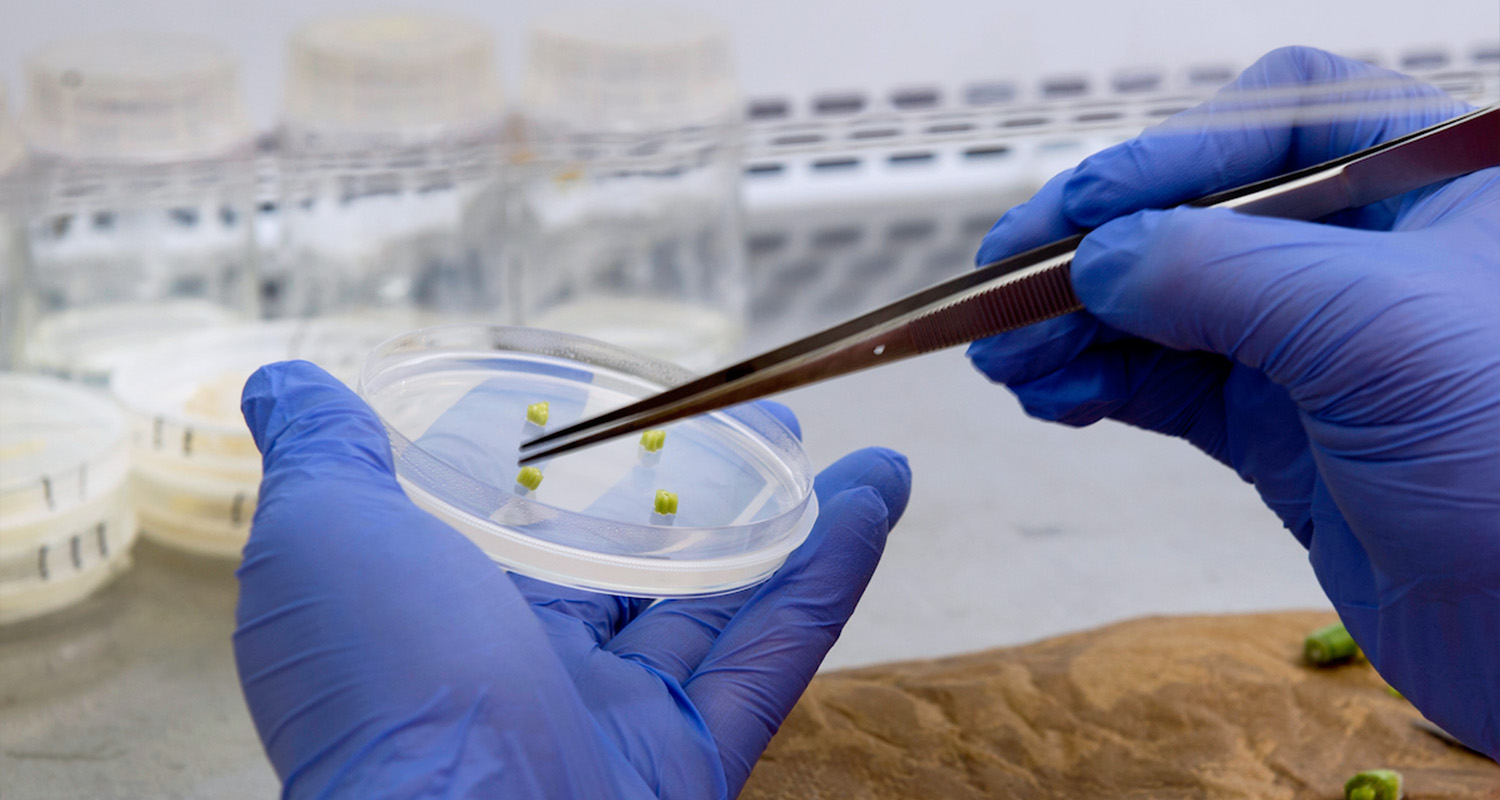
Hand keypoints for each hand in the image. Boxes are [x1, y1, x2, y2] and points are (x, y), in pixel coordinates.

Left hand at [235, 361, 911, 796]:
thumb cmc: (378, 679)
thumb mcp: (326, 535)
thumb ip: (324, 458)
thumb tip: (288, 384)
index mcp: (448, 613)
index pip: (526, 526)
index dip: (583, 465)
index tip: (631, 404)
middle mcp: (534, 669)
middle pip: (642, 566)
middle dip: (707, 497)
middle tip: (761, 432)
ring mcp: (617, 720)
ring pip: (724, 607)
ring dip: (798, 525)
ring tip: (861, 460)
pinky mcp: (689, 761)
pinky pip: (773, 656)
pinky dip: (830, 575)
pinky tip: (873, 500)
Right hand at [967, 46, 1497, 757]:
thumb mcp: (1377, 334)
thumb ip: (1221, 273)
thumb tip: (1096, 257)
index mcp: (1435, 185)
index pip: (1282, 117)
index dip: (1168, 152)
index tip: (1079, 212)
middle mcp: (1373, 254)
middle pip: (1200, 211)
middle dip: (1092, 249)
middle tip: (1000, 285)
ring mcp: (1322, 347)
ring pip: (1168, 304)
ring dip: (1075, 324)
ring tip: (1004, 357)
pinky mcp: (1283, 430)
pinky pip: (1167, 384)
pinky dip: (1100, 384)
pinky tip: (1052, 397)